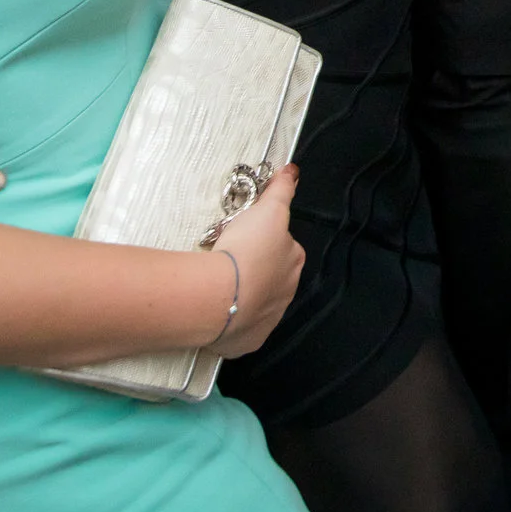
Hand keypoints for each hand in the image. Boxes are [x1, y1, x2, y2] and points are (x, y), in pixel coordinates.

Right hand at [208, 166, 304, 357]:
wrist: (222, 294)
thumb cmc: (247, 249)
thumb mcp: (269, 209)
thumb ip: (282, 190)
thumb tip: (292, 172)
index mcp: (293, 261)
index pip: (283, 247)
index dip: (263, 240)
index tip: (244, 238)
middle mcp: (287, 291)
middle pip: (271, 275)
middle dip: (254, 269)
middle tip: (228, 262)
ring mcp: (268, 318)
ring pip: (256, 303)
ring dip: (243, 295)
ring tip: (219, 287)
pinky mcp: (248, 339)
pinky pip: (241, 330)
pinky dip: (230, 323)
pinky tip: (217, 313)